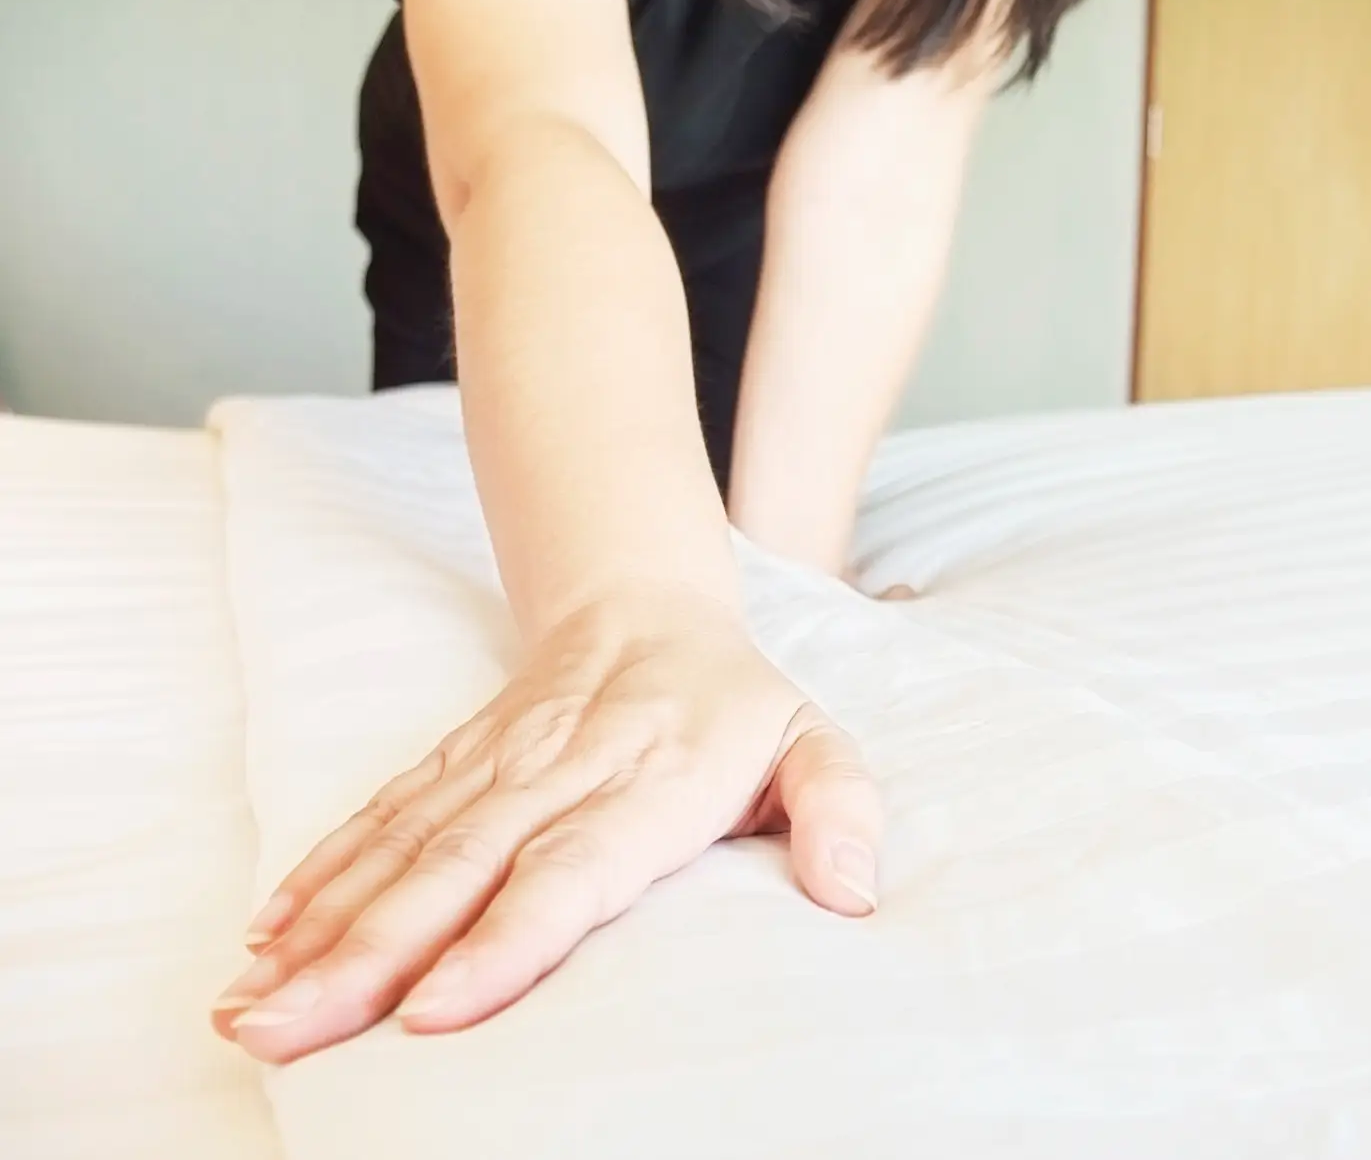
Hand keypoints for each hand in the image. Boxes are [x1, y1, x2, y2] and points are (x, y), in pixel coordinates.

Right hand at [211, 587, 881, 1063]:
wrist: (648, 606)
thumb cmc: (739, 708)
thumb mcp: (816, 747)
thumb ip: (842, 811)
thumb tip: (855, 893)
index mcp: (652, 784)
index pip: (569, 870)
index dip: (501, 940)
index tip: (433, 1011)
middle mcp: (559, 774)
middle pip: (457, 872)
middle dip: (366, 957)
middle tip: (286, 1030)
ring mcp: (494, 765)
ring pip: (400, 849)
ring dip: (321, 929)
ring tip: (250, 1006)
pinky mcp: (454, 760)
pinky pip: (380, 816)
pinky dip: (319, 874)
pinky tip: (266, 937)